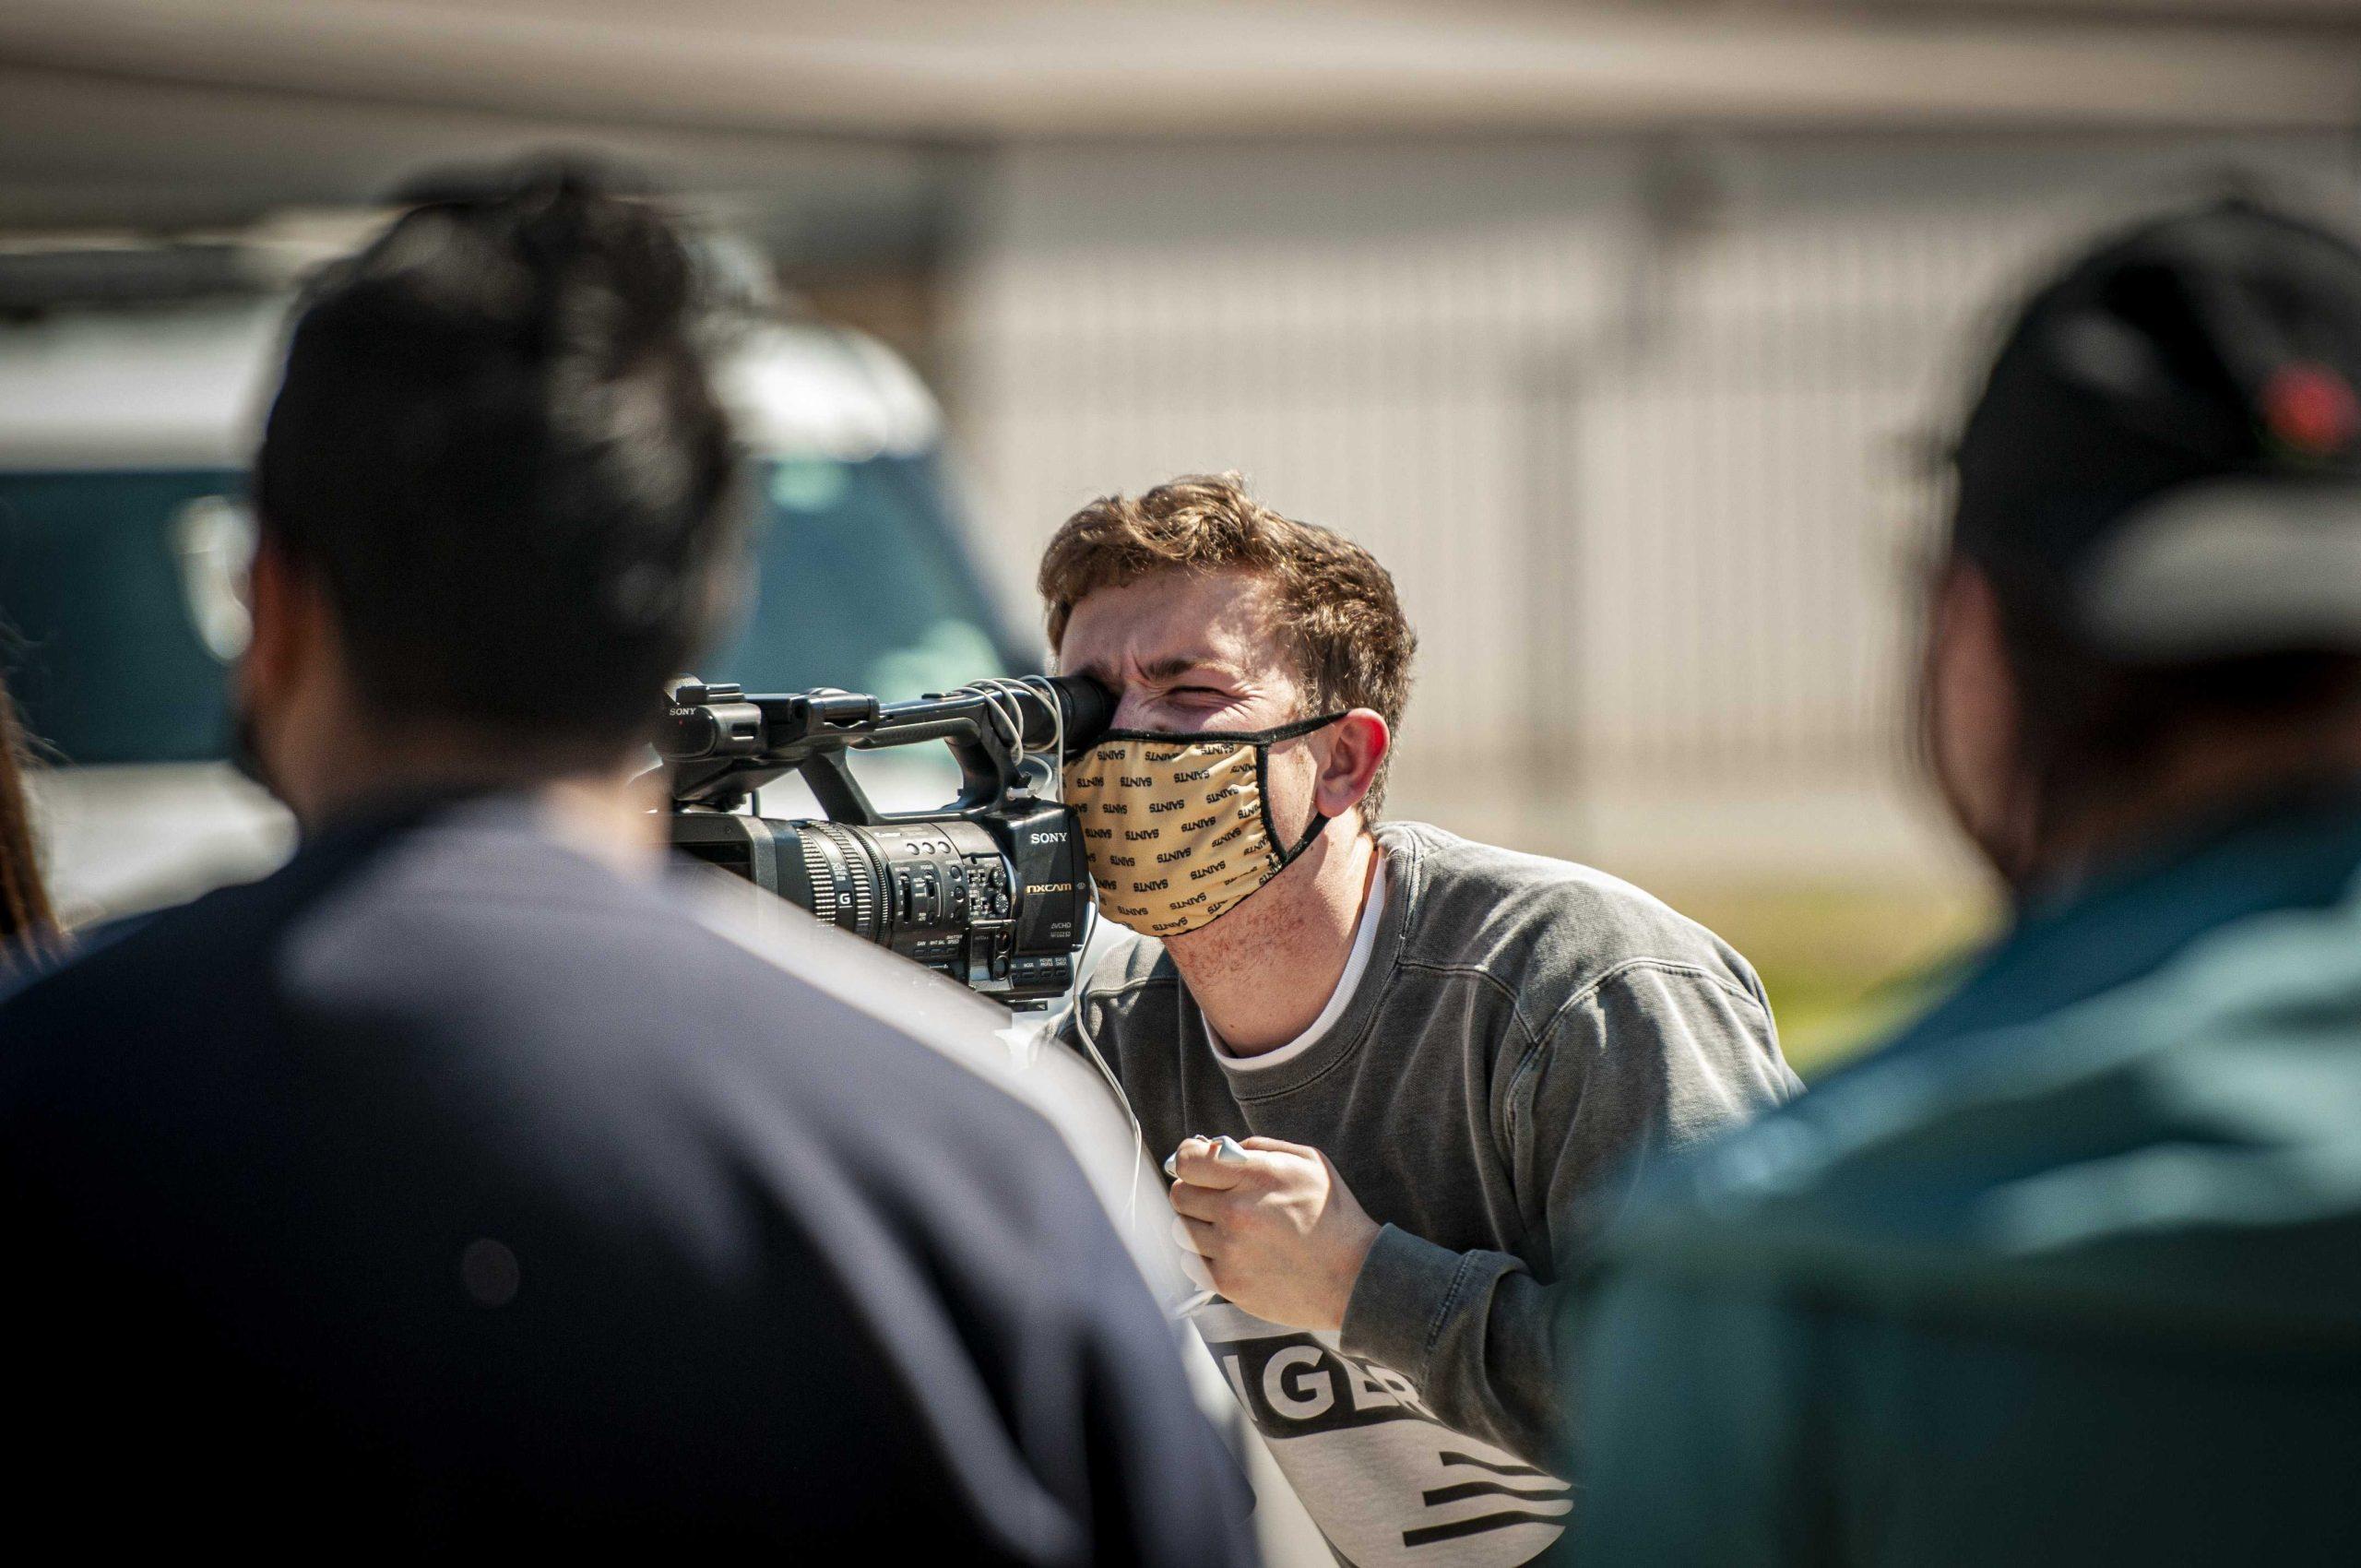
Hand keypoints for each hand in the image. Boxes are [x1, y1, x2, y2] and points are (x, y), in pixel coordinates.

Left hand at [1168, 1135, 1380, 1330]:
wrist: (1353, 1277)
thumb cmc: (1333, 1216)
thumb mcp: (1307, 1162)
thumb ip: (1257, 1147)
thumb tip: (1213, 1147)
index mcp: (1256, 1176)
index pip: (1187, 1161)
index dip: (1189, 1159)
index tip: (1197, 1165)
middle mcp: (1236, 1212)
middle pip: (1178, 1195)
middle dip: (1194, 1191)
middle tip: (1216, 1198)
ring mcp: (1229, 1250)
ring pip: (1181, 1229)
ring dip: (1199, 1225)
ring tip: (1229, 1228)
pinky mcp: (1227, 1283)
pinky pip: (1191, 1262)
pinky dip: (1206, 1256)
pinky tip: (1233, 1252)